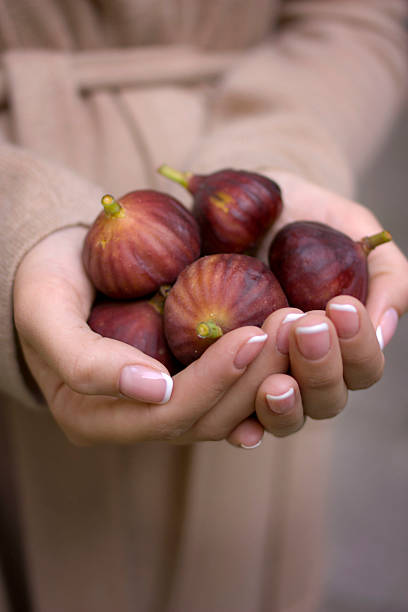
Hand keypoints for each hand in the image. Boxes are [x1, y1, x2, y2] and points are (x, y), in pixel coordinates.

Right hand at [13, 226, 289, 446]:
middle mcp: (136, 422)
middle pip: (208, 417)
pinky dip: (266, 368)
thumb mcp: (45, 313)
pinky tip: (293, 341)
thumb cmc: (44, 285)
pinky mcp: (190, 383)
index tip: (252, 334)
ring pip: (230, 409)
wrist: (59, 267)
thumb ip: (85, 360)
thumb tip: (153, 388)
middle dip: (254, 376)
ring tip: (301, 326)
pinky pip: (236, 391)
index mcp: (96, 418)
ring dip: (270, 372)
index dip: (213, 380)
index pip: (167, 413)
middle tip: (292, 325)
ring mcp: (167, 406)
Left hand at [250, 170, 407, 436]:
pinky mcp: (226, 380)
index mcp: (343, 340)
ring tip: (275, 384)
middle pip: (329, 398)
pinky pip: (235, 419)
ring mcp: (265, 377)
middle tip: (305, 327)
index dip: (358, 345)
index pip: (363, 365)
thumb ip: (383, 272)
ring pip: (289, 417)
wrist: (237, 203)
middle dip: (322, 367)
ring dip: (287, 405)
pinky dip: (243, 428)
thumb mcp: (350, 227)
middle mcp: (307, 367)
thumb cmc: (301, 215)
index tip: (339, 306)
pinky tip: (239, 430)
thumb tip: (384, 329)